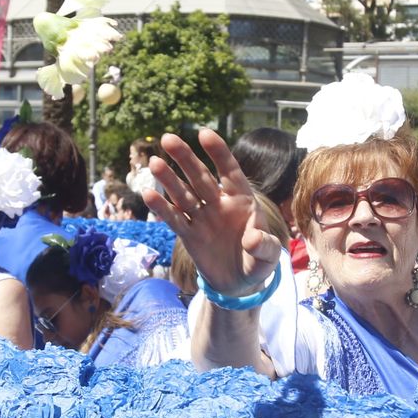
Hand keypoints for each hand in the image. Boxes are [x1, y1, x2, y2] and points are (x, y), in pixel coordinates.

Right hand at [142, 129, 280, 298]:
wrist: (239, 284)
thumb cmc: (258, 262)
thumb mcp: (269, 257)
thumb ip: (265, 246)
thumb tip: (252, 238)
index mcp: (242, 201)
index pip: (230, 172)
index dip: (218, 153)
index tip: (204, 133)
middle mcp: (219, 204)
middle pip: (200, 177)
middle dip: (185, 158)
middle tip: (168, 138)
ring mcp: (202, 218)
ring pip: (183, 194)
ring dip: (169, 179)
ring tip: (154, 162)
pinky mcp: (189, 235)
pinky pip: (174, 219)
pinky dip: (161, 208)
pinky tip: (148, 194)